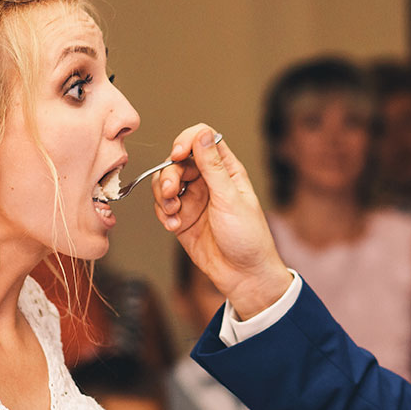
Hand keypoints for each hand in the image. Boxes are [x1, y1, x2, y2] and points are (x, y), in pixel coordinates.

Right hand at [152, 124, 292, 318]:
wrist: (243, 275)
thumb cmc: (247, 237)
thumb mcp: (230, 198)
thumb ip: (213, 166)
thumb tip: (202, 134)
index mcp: (226, 170)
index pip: (201, 139)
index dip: (186, 141)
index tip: (177, 155)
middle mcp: (208, 181)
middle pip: (177, 162)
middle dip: (169, 176)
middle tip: (171, 193)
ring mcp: (194, 199)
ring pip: (165, 183)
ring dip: (163, 196)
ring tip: (173, 213)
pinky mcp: (182, 218)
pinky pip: (163, 206)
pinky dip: (164, 214)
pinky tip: (175, 227)